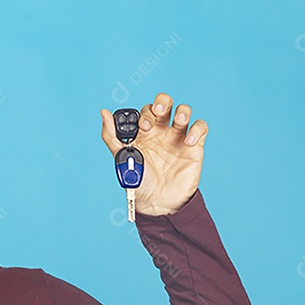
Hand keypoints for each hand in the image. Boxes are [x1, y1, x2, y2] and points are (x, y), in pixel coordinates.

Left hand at [100, 92, 207, 215]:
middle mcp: (161, 131)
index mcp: (144, 132)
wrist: (157, 202)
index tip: (143, 127)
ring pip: (184, 111)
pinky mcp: (194, 146)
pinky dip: (197, 129)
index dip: (146, 113)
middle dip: (163, 102)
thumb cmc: (138, 181)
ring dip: (183, 111)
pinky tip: (189, 142)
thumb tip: (103, 112)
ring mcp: (178, 137)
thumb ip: (111, 135)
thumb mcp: (121, 157)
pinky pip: (200, 128)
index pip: (146, 110)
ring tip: (179, 121)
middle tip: (158, 114)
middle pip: (165, 104)